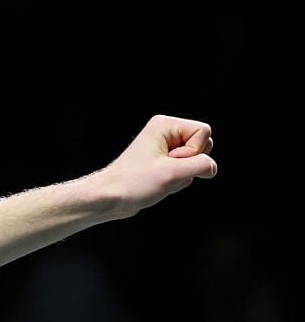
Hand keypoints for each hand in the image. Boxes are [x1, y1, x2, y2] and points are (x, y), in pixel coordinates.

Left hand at [94, 115, 217, 217]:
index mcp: (165, 124)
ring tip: (161, 178)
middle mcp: (166, 132)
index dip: (193, 151)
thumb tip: (211, 167)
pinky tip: (161, 184)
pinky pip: (187, 171)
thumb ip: (202, 165)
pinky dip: (179, 181)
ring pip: (197, 161)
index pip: (204, 132)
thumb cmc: (135, 182)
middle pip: (204, 145)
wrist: (111, 197)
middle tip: (165, 170)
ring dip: (184, 175)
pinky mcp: (165, 162)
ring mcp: (166, 147)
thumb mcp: (174, 173)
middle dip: (190, 163)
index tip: (171, 160)